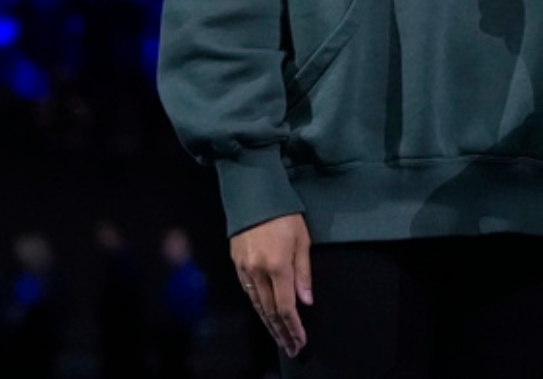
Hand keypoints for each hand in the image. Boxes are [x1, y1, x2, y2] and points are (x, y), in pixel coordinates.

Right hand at [230, 213, 311, 356]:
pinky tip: (264, 316)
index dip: (293, 326)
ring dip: (268, 324)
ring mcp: (244, 269)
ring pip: (257, 305)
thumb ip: (304, 273)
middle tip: (291, 348)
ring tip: (280, 338)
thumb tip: (306, 301)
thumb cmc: (284, 214)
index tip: (301, 341)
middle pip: (269, 311)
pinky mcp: (236, 265)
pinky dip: (258, 308)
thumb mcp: (303, 240)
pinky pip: (248, 293)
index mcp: (277, 265)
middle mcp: (257, 271)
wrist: (252, 194)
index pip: (285, 307)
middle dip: (281, 332)